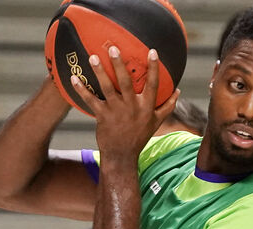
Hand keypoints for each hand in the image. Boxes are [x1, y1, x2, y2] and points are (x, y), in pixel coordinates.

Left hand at [69, 46, 178, 163]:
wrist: (122, 156)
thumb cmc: (139, 137)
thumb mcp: (156, 122)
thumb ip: (167, 106)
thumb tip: (178, 91)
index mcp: (146, 107)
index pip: (153, 85)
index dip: (153, 68)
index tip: (152, 51)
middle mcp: (132, 107)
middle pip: (126, 82)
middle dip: (119, 64)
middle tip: (113, 48)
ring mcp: (116, 111)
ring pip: (107, 88)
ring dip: (99, 72)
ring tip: (92, 57)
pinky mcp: (102, 116)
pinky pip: (91, 100)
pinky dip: (81, 89)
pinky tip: (74, 77)